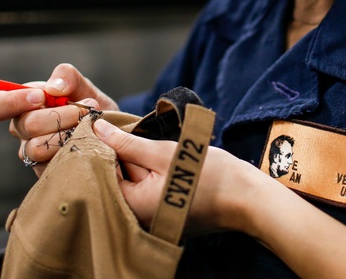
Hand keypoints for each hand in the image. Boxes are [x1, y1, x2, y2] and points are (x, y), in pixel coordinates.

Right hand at [0, 62, 119, 174]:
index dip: (9, 101)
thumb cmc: (90, 105)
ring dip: (67, 133)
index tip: (39, 97)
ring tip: (88, 123)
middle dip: (58, 115)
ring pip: (37, 147)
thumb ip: (67, 76)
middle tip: (83, 108)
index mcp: (21, 105)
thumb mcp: (82, 85)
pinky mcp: (47, 172)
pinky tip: (88, 140)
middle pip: (25, 125)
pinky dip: (73, 149)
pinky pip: (53, 164)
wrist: (111, 131)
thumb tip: (52, 88)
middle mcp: (22, 131)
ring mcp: (33, 154)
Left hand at [93, 118, 258, 235]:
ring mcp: (152, 218)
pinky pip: (147, 190)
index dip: (102, 149)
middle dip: (120, 154)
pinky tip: (158, 157)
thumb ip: (127, 143)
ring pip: (133, 183)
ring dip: (137, 162)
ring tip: (146, 141)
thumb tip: (97, 128)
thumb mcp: (163, 153)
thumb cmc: (210, 176)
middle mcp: (138, 218)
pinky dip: (149, 173)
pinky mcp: (165, 213)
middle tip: (126, 129)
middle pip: (116, 180)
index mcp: (133, 207)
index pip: (102, 175)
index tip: (104, 127)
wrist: (248, 199)